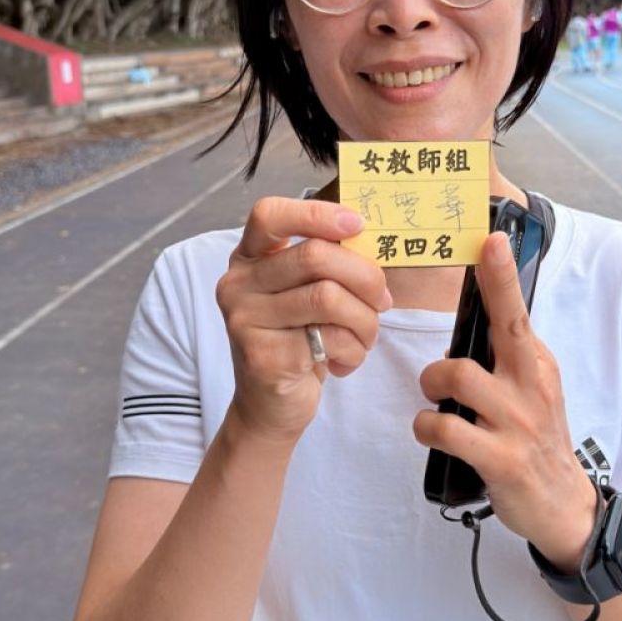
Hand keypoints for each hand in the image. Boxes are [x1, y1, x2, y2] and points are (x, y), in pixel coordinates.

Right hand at [216, 197, 391, 443]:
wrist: (271, 406)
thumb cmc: (297, 341)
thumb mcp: (305, 294)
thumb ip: (326, 264)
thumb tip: (368, 238)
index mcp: (248, 259)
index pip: (269, 215)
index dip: (316, 214)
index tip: (356, 224)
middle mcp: (238, 284)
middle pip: (314, 256)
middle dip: (365, 277)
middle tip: (383, 301)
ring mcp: (245, 320)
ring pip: (329, 298)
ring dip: (365, 320)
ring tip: (365, 337)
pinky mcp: (263, 356)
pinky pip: (331, 338)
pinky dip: (354, 351)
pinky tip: (344, 362)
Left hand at [414, 231, 596, 567]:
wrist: (563, 505)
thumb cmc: (535, 438)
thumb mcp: (532, 389)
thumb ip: (507, 355)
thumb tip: (474, 315)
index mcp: (536, 362)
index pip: (515, 310)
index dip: (500, 274)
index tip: (490, 238)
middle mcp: (532, 385)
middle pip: (494, 333)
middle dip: (443, 352)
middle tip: (437, 383)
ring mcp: (519, 422)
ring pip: (456, 378)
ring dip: (431, 391)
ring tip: (436, 409)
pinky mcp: (502, 459)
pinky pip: (445, 428)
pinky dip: (427, 428)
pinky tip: (434, 435)